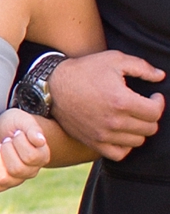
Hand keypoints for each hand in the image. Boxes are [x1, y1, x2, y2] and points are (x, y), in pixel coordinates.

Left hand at [0, 109, 52, 192]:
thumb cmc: (13, 124)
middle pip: (17, 169)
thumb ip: (33, 129)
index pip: (31, 157)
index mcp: (42, 156)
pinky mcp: (1, 182)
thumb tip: (40, 141)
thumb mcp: (23, 120)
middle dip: (6, 150)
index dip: (19, 142)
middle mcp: (31, 170)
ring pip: (4, 179)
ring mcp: (17, 178)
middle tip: (6, 141)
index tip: (17, 134)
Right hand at [46, 50, 165, 160]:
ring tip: (132, 117)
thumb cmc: (85, 70)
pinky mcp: (93, 142)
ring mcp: (103, 135)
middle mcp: (114, 121)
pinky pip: (119, 153)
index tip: (154, 97)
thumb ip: (142, 67)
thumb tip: (160, 76)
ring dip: (139, 129)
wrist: (53, 87)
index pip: (155, 112)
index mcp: (121, 101)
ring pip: (137, 141)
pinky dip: (126, 145)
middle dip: (151, 115)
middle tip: (144, 106)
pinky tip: (122, 132)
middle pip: (149, 128)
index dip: (159, 102)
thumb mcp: (114, 59)